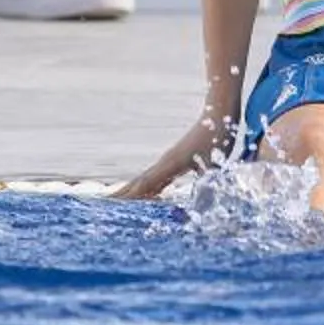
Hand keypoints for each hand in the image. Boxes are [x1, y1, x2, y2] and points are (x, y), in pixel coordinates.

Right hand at [114, 108, 239, 199]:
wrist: (218, 115)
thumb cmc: (217, 138)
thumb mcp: (214, 166)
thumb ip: (206, 188)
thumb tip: (202, 209)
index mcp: (171, 164)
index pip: (146, 184)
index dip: (132, 196)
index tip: (116, 205)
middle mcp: (165, 162)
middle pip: (139, 181)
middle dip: (123, 194)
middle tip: (105, 205)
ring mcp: (168, 161)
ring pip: (145, 179)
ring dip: (131, 190)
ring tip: (116, 201)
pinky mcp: (174, 160)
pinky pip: (156, 177)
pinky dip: (146, 187)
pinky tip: (148, 194)